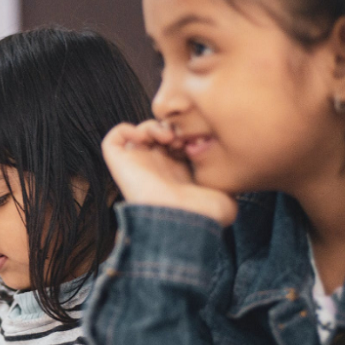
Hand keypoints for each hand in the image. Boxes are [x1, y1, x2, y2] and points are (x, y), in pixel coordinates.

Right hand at [102, 120, 237, 226]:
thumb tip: (230, 161)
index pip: (179, 141)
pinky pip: (115, 137)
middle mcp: (157, 167)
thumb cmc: (205, 212)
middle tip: (184, 137)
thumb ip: (227, 173)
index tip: (199, 139)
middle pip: (160, 133)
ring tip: (168, 137)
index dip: (189, 132)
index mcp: (178, 172)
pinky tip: (148, 137)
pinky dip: (128, 129)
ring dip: (154, 126)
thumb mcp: (227, 189)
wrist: (183, 218)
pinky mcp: (120, 162)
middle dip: (173, 126)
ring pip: (139, 132)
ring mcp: (137, 164)